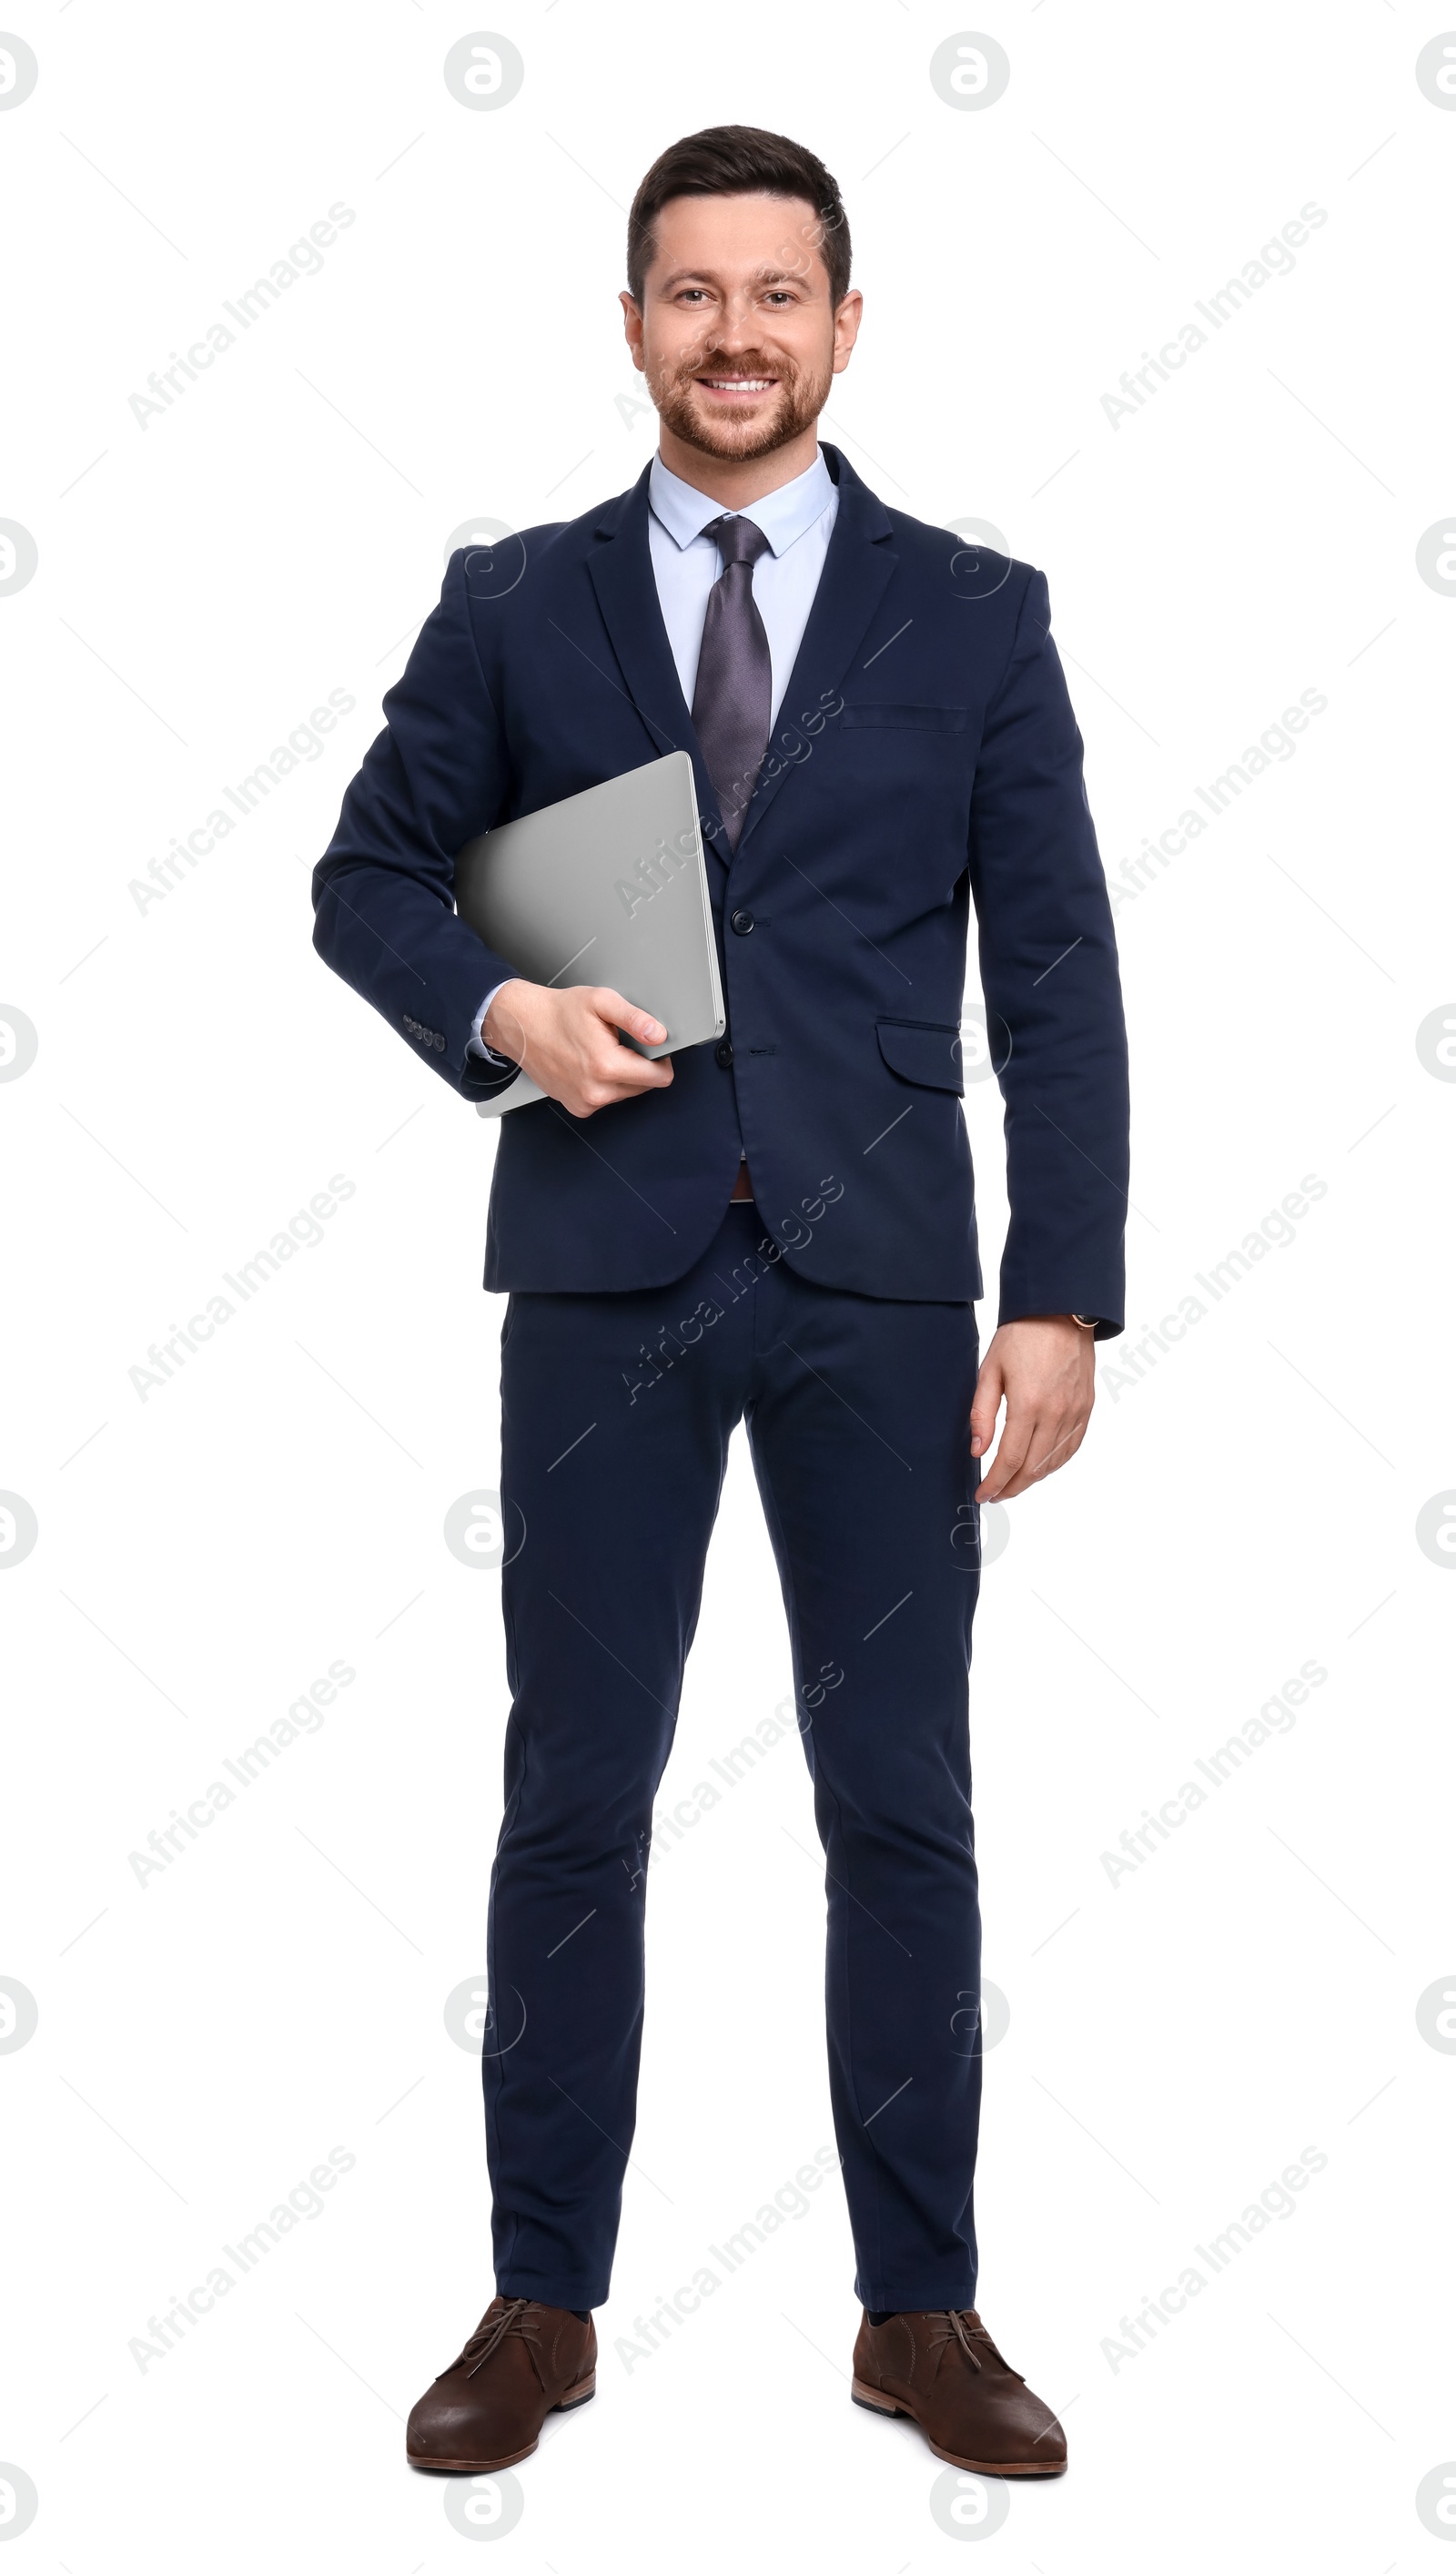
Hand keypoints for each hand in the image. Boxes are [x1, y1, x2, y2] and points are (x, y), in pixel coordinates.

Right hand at [482, 981, 673, 1118]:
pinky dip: (604, 1084)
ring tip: (599, 1051)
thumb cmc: (557, 1012)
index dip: (661, 1060)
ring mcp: (585, 1103)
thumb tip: (658, 1035)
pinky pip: (606, 1099)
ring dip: (621, 1075)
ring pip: (625, 1093)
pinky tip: (588, 1065)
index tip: (651, 1047)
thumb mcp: (600, 1001)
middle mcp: (596, 1091)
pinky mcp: (577, 1107)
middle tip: (617, 1043)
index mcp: (606, 1066)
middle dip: (638, 1066)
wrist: (521, 1025)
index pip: (659, 1078)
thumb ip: (635, 1018)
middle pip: (644, 1087)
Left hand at [970, 1316, 1094, 1501]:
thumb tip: (978, 1451)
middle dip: (1011, 1488)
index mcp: (1028, 1405)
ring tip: (1013, 1483)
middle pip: (1033, 1469)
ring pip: (1054, 1462)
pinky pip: (1072, 1447)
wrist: (1061, 1310)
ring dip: (1032, 1479)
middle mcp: (1056, 1413)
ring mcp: (1075, 1412)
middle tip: (995, 1494)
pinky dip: (1055, 1463)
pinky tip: (1040, 1467)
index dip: (995, 1483)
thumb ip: (982, 1414)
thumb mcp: (990, 1370)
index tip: (982, 1495)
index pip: (1010, 1460)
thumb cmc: (1022, 1335)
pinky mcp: (1086, 1407)